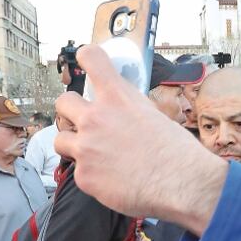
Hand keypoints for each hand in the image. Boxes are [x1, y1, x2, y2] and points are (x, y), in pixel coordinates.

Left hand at [54, 44, 227, 236]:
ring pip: (60, 139)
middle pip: (63, 102)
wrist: (179, 183)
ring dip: (73, 144)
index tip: (85, 61)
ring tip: (93, 153)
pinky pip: (78, 171)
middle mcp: (95, 118)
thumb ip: (129, 109)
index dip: (86, 58)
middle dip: (70, 110)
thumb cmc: (176, 151)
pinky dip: (91, 174)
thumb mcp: (154, 115)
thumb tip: (123, 113)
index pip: (91, 58)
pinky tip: (111, 179)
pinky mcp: (84, 176)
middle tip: (82, 120)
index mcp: (117, 96)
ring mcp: (86, 147)